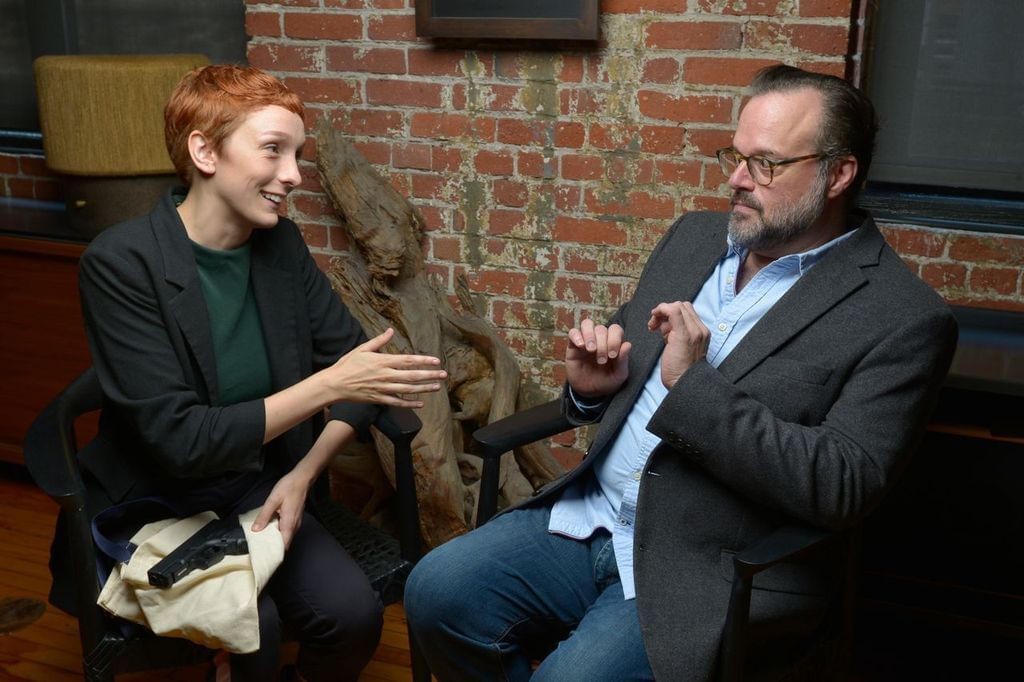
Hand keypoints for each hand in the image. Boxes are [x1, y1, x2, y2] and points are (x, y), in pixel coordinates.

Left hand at [252, 471, 307, 549]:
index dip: (275, 553)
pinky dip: (279, 532)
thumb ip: (264, 516)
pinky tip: (269, 527)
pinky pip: (287, 530)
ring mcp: (296, 522)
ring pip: (286, 536)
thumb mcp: (273, 500)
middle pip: (285, 543)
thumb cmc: (288, 488)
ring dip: (276, 539)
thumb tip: (255, 530)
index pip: (284, 546)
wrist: (302, 479)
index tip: (265, 557)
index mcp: (289, 523)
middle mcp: (294, 526)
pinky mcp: (295, 518)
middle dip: (273, 547)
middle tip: (259, 548)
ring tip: (262, 539)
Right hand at [326, 328, 446, 407]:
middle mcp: (385, 375)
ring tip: (437, 387)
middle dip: (429, 375)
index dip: (423, 361)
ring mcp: (383, 388)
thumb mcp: (362, 349)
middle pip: (412, 375)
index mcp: (382, 361)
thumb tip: (390, 331)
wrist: (335, 384)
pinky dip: (410, 403)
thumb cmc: (348, 365)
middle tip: (444, 375)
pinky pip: (397, 402)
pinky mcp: (379, 399)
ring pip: (408, 389)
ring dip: (424, 388)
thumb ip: (379, 342)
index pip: (407, 360)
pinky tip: (420, 403)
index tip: (436, 361)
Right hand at [565, 319, 631, 398]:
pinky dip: (577, 336)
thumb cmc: (607, 381)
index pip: (615, 329)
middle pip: (601, 328)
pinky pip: (573, 332)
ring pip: (587, 324)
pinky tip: (581, 346)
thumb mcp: (619, 375)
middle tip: (601, 361)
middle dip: (603, 344)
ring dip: (590, 335)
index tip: (613, 355)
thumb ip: (623, 361)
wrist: (590, 392)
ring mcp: (586, 340)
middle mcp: (600, 338)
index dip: (615, 339)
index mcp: (613, 342)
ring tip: (591, 350)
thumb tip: (627, 345)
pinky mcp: (573, 346)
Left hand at [647, 301, 709, 388]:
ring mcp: (694, 331)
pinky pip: (673, 311)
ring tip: (653, 328)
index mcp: (701, 332)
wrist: (684, 384)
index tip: (660, 325)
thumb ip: (674, 332)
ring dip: (661, 313)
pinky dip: (661, 311)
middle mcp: (700, 329)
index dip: (670, 313)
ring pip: (677, 306)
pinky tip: (653, 324)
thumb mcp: (679, 346)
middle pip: (682, 305)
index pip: (686, 310)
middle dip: (664, 311)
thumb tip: (662, 323)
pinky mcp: (683, 334)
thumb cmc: (679, 369)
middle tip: (654, 326)